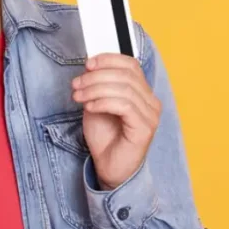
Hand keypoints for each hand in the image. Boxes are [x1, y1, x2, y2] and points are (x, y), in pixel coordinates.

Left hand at [72, 53, 161, 188]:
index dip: (108, 60)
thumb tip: (90, 67)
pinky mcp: (145, 128)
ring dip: (95, 89)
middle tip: (76, 84)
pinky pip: (125, 106)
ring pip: (124, 89)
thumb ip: (98, 86)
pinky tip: (90, 108)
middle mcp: (151, 102)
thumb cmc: (105, 138)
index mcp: (142, 93)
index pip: (131, 65)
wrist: (109, 168)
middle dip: (96, 76)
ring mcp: (151, 115)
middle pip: (126, 75)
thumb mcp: (98, 104)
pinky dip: (103, 102)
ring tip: (79, 97)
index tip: (87, 64)